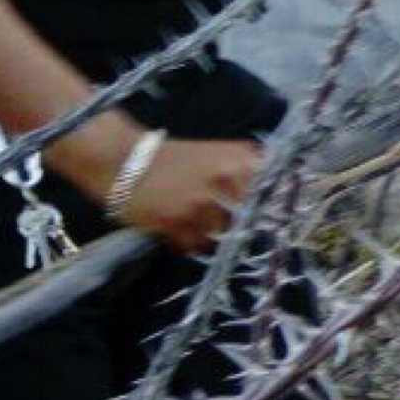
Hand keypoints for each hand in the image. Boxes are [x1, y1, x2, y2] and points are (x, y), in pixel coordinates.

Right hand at [116, 137, 260, 252]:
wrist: (123, 160)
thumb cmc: (174, 158)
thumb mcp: (219, 155)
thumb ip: (247, 173)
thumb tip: (275, 201)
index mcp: (242, 160)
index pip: (271, 196)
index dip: (265, 211)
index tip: (262, 220)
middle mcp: (228, 179)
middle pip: (246, 220)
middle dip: (233, 224)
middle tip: (213, 217)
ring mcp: (204, 202)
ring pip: (219, 234)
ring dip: (205, 232)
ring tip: (187, 216)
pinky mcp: (178, 222)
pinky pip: (194, 245)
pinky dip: (185, 240)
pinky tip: (172, 223)